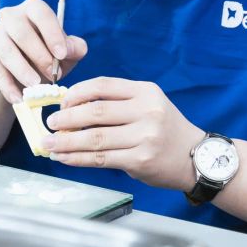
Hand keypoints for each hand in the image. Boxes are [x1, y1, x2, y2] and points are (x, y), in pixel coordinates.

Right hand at [0, 0, 86, 103]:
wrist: (20, 74)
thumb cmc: (47, 57)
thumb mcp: (65, 53)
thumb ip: (74, 48)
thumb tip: (69, 49)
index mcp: (32, 9)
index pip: (40, 12)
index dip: (52, 33)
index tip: (61, 55)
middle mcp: (10, 16)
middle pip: (20, 31)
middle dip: (38, 54)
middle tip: (53, 75)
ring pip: (5, 50)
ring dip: (21, 70)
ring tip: (35, 86)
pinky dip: (7, 85)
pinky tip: (19, 97)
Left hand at [40, 77, 203, 189]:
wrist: (197, 158)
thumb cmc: (165, 130)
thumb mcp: (148, 104)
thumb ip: (117, 103)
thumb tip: (72, 108)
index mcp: (145, 92)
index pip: (102, 86)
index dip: (76, 93)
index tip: (61, 102)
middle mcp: (147, 111)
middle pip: (95, 112)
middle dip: (67, 118)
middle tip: (50, 123)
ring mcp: (145, 137)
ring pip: (95, 138)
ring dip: (66, 141)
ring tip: (49, 143)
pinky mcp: (140, 160)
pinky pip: (101, 158)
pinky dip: (78, 158)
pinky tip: (64, 157)